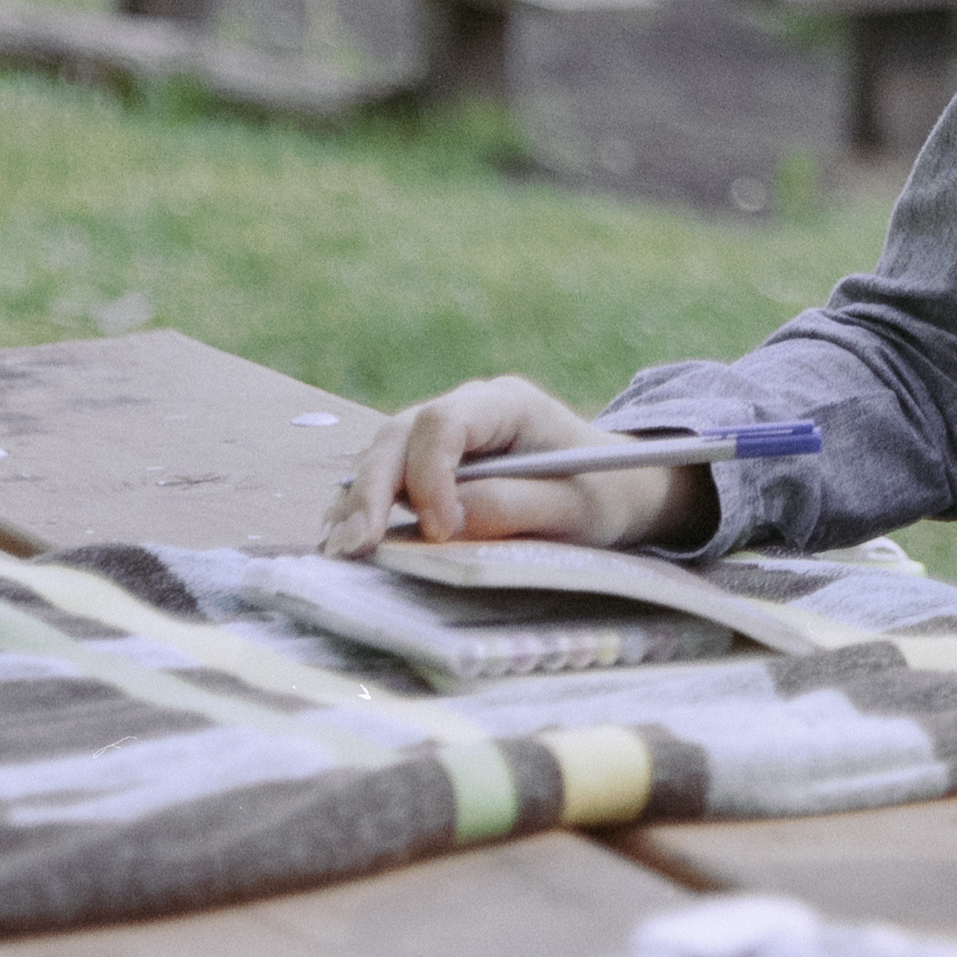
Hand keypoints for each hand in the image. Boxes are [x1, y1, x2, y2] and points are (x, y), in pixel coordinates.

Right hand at [323, 377, 707, 560]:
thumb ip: (513, 506)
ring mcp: (441, 440)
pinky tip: (349, 546)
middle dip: (371, 491)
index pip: (445, 424)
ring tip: (341, 552)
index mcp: (507, 404)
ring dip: (356, 503)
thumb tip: (448, 521)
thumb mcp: (572, 507)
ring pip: (380, 458)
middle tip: (358, 546)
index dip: (430, 475)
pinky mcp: (427, 471)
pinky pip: (384, 483)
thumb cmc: (600, 494)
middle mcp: (466, 412)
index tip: (441, 530)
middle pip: (398, 436)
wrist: (615, 489)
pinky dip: (362, 512)